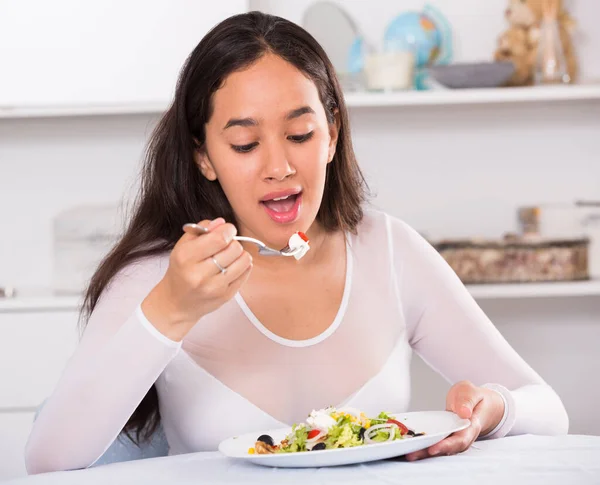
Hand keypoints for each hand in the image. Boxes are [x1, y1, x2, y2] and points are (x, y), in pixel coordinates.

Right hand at [141, 218, 252, 340]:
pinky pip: (246, 274)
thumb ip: (202, 229)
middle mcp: (199, 274)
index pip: (219, 238)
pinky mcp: (225, 297)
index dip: (228, 230)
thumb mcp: (183, 245)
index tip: (227, 230)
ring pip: (243, 261)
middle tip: (225, 245)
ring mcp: (214, 288)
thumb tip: (222, 223)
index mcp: (186, 257)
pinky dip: (243, 266)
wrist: (176, 302)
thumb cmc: (181, 270)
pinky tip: (233, 266)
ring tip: (230, 256)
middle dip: (233, 242)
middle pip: (234, 248)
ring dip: (240, 254)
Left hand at [405, 380, 504, 460]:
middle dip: (429, 452)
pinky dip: (423, 444)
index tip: (432, 448)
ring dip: (424, 452)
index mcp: (470, 426)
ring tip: (408, 453)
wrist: (476, 402)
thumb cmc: (472, 397)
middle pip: (447, 449)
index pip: (460, 440)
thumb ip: (468, 401)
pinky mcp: (444, 435)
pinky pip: (434, 441)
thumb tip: (464, 412)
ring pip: (439, 447)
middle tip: (412, 454)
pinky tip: (411, 444)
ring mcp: (452, 436)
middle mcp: (462, 435)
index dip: (446, 446)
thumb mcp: (470, 392)